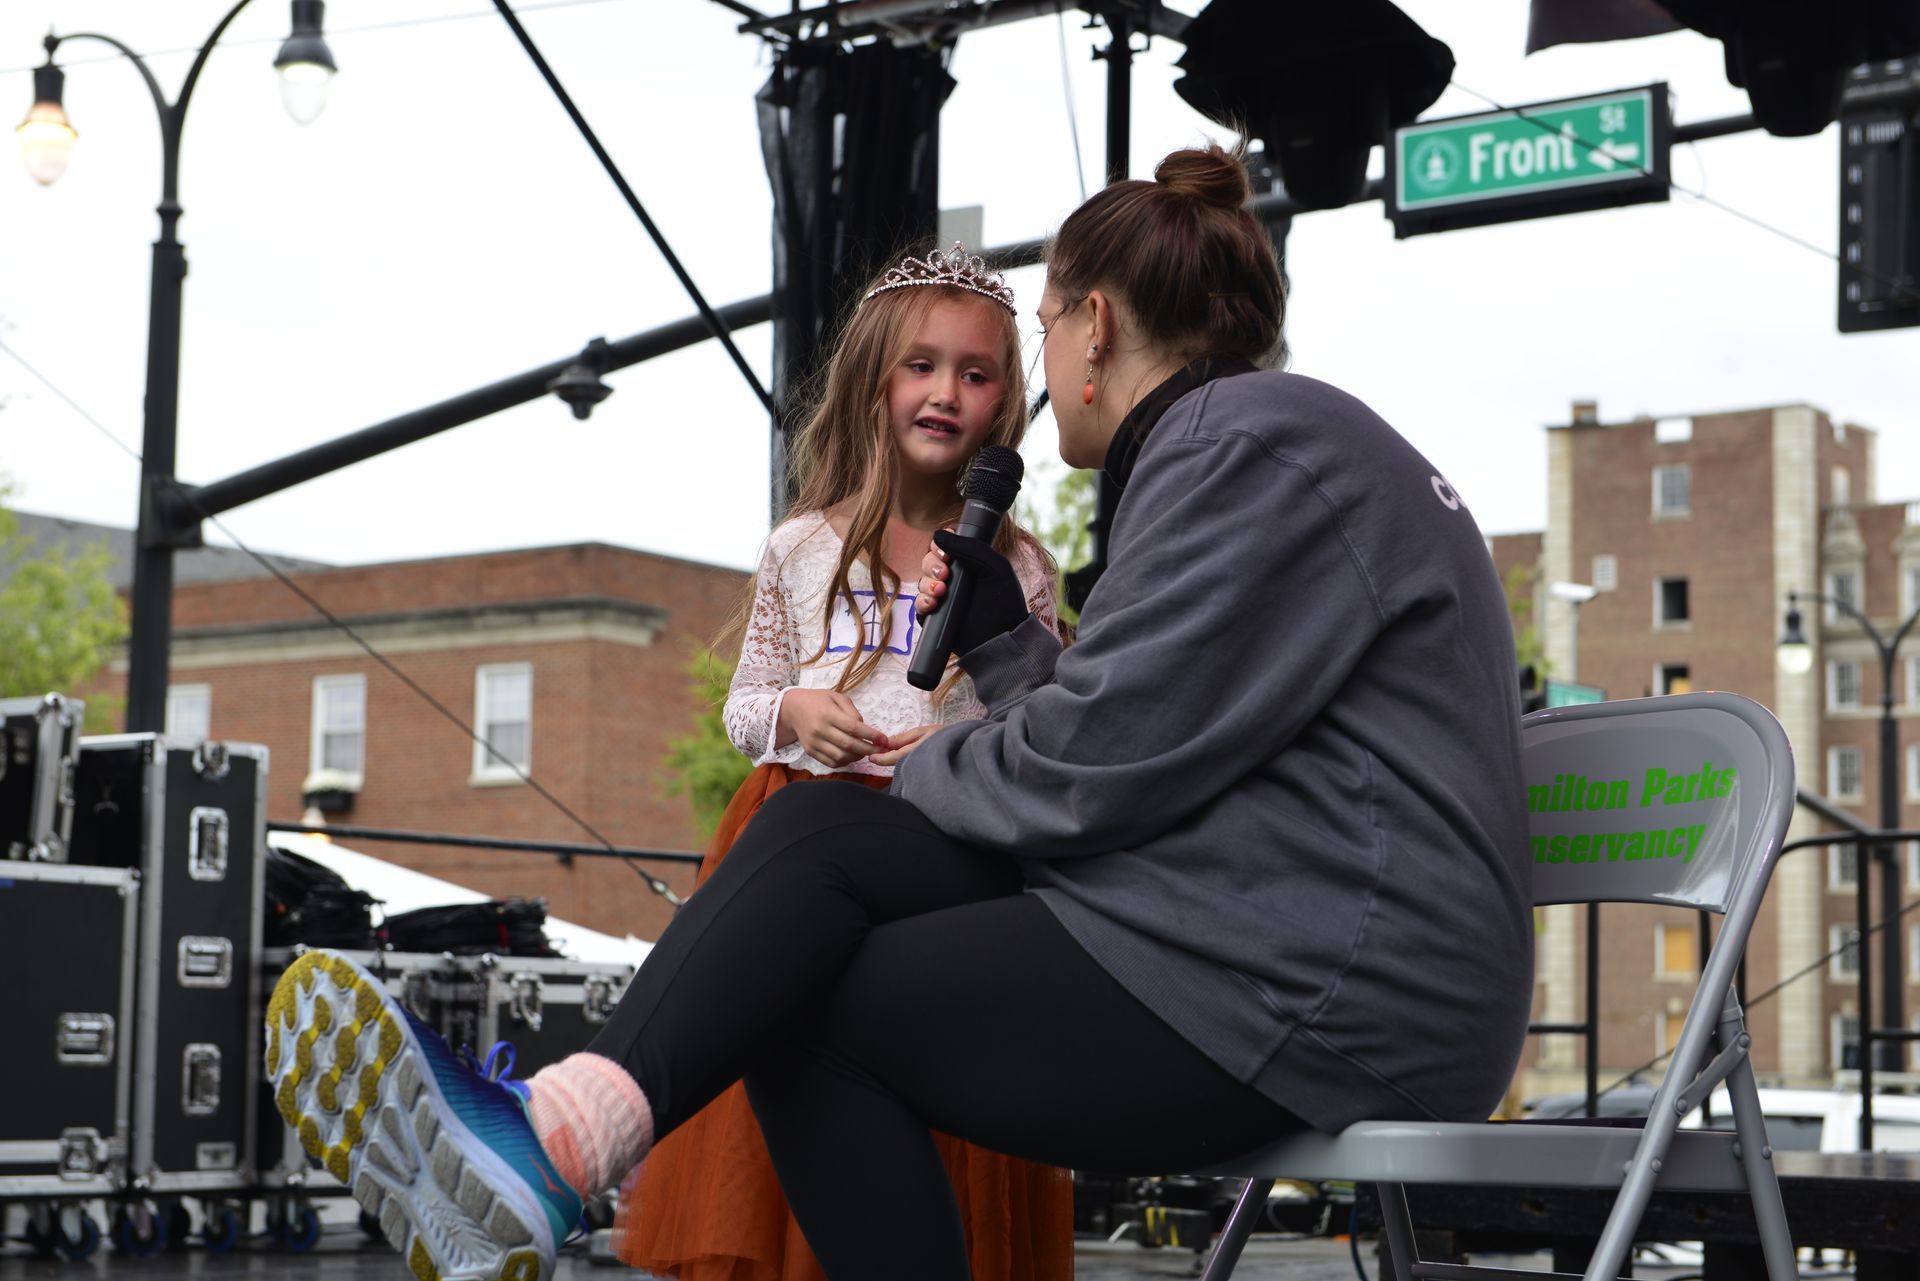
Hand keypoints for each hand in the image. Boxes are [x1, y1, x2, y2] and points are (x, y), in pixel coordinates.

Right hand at [778, 689, 885, 766]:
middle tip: (881, 750)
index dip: (871, 735)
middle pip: (848, 745)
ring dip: (857, 757)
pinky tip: (852, 755)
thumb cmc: (818, 700)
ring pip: (840, 756)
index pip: (853, 728)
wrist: (793, 709)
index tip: (883, 739)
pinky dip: (845, 762)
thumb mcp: (837, 697)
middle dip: (868, 749)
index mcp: (828, 713)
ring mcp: (814, 743)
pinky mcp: (810, 752)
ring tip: (866, 752)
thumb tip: (863, 728)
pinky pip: (831, 762)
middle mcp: (820, 729)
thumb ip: (852, 711)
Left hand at [869, 723, 939, 766]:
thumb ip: (903, 739)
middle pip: (895, 764)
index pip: (893, 758)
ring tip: (886, 753)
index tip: (872, 757)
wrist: (959, 744)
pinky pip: (907, 766)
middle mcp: (916, 763)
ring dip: (892, 760)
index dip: (880, 759)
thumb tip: (886, 743)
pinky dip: (900, 761)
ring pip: (900, 766)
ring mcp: (919, 768)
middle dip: (885, 759)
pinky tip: (899, 755)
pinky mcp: (921, 770)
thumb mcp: (921, 732)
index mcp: (915, 753)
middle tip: (876, 754)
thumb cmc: (943, 735)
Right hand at [927, 529, 1030, 657]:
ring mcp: (943, 597)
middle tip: (945, 574)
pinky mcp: (935, 616)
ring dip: (927, 583)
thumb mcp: (996, 567)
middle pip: (928, 561)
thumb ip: (971, 548)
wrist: (1002, 638)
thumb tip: (939, 534)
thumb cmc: (1005, 602)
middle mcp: (953, 578)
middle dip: (932, 565)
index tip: (946, 554)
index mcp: (967, 562)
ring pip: (921, 581)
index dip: (939, 546)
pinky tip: (933, 604)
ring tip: (941, 591)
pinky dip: (922, 602)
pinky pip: (919, 605)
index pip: (944, 546)